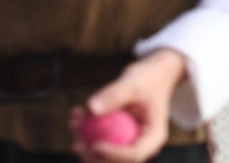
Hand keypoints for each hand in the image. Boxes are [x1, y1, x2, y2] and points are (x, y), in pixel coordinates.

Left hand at [70, 48, 185, 162]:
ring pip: (102, 154)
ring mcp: (128, 141)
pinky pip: (97, 139)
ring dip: (84, 142)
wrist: (154, 74)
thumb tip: (91, 109)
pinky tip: (76, 114)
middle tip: (76, 143)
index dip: (113, 154)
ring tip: (74, 120)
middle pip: (116, 160)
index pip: (135, 153)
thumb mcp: (134, 82)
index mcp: (153, 136)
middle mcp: (141, 143)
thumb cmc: (148, 77)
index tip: (94, 145)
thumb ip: (114, 94)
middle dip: (92, 155)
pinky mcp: (116, 136)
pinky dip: (84, 130)